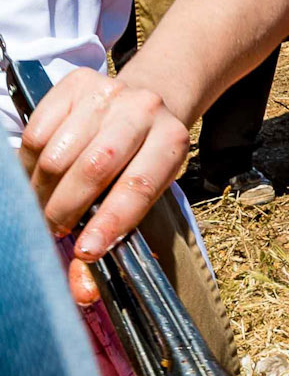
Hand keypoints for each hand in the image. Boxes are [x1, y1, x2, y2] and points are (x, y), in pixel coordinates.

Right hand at [19, 69, 189, 302]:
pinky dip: (30, 163)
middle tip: (55, 229)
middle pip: (93, 168)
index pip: (138, 185)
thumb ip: (111, 239)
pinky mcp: (77, 83)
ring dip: (42, 190)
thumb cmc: (142, 158)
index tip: (86, 252)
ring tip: (46, 203)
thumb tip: (82, 292)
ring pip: (57, 154)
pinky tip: (42, 174)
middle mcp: (144, 110)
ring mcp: (109, 92)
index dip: (110, 222)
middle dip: (66, 210)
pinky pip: (36, 131)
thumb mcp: (144, 193)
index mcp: (171, 141)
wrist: (148, 98)